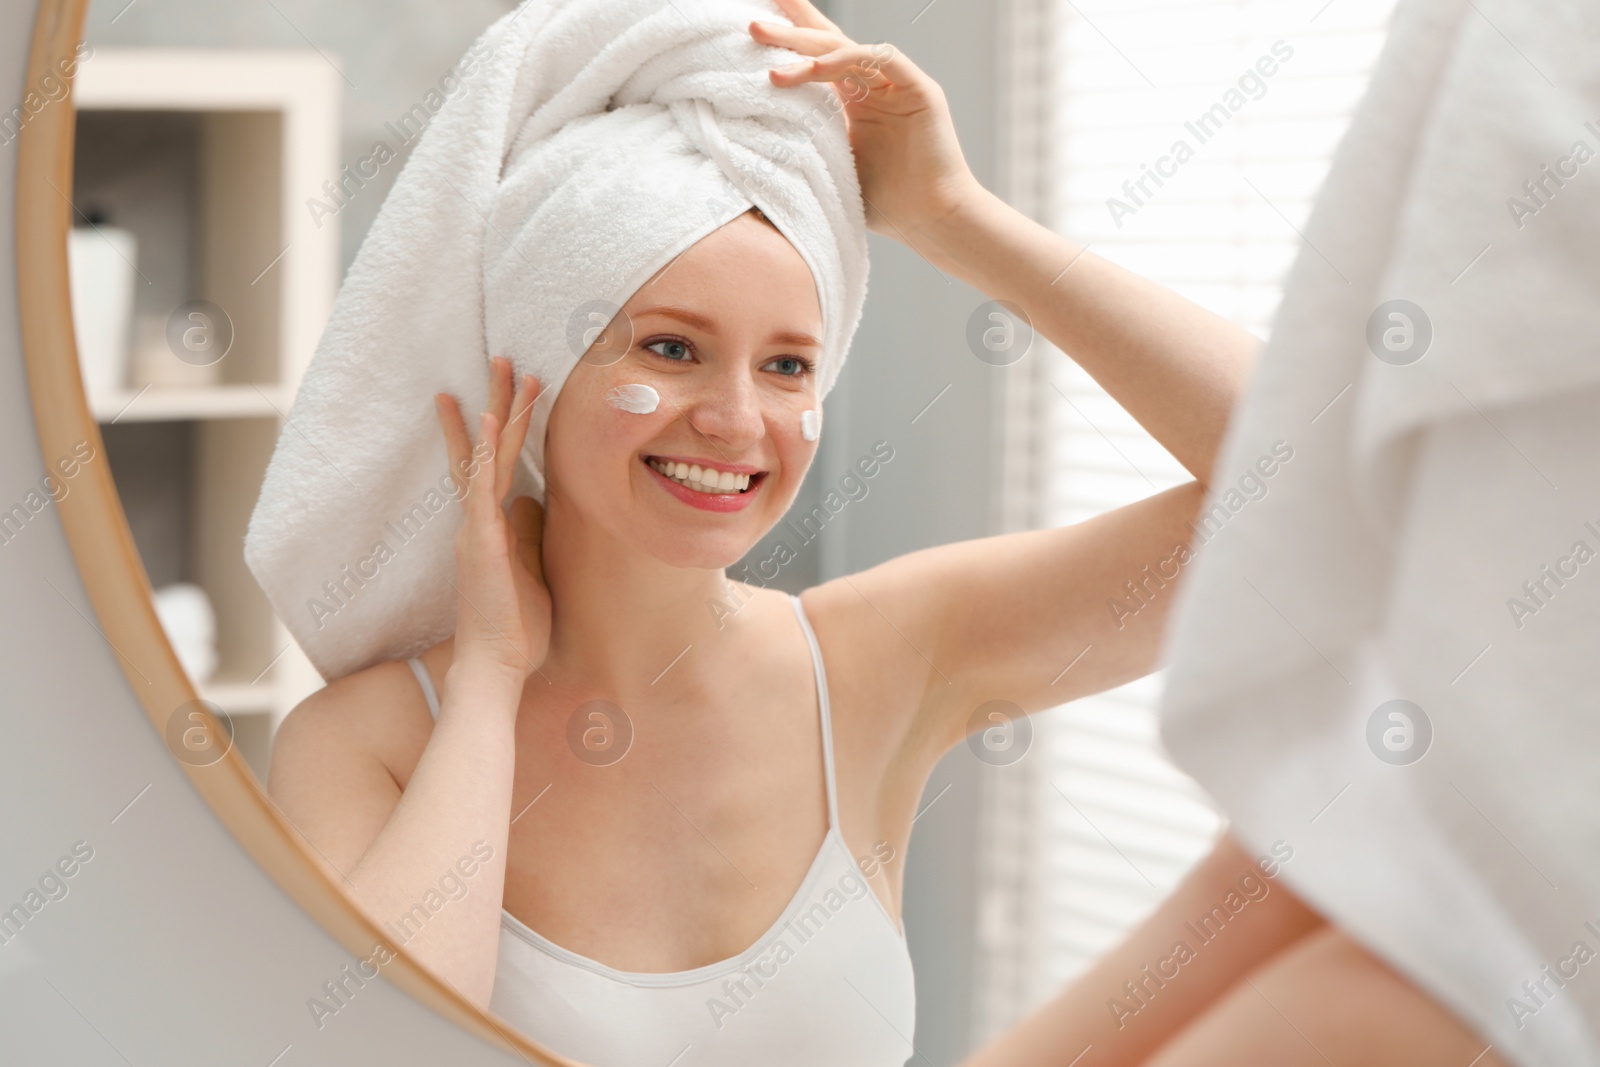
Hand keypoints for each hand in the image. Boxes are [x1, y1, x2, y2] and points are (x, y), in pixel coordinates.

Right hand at [434, 357, 551, 682]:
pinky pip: (481, 485)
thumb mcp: (529, 568)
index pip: (491, 463)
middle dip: (496, 399)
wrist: (496, 664)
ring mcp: (476, 525)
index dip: (496, 426)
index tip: (502, 390)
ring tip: (507, 367)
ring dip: (499, 408)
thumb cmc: (515, 626)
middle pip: (485, 445)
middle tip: (503, 356)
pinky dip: (485, 450)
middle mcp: (477, 518)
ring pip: (486, 453)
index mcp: (489, 525)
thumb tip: (534, 502)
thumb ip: (527, 533)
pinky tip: (491, 419)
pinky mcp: (481, 539)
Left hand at [752, 0, 979, 237]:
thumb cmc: (884, 205)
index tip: (754, 29)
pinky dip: (844, 60)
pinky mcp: (918, 89)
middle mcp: (875, 87)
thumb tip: (748, 141)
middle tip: (753, 24)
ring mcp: (897, 85)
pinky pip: (879, 59)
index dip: (790, 40)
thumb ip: (802, 145)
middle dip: (791, 29)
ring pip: (846, 49)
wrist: (930, 221)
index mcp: (853, 103)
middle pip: (828, 44)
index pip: (817, 60)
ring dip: (806, 48)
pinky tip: (812, 69)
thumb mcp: (829, 169)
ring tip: (767, 52)